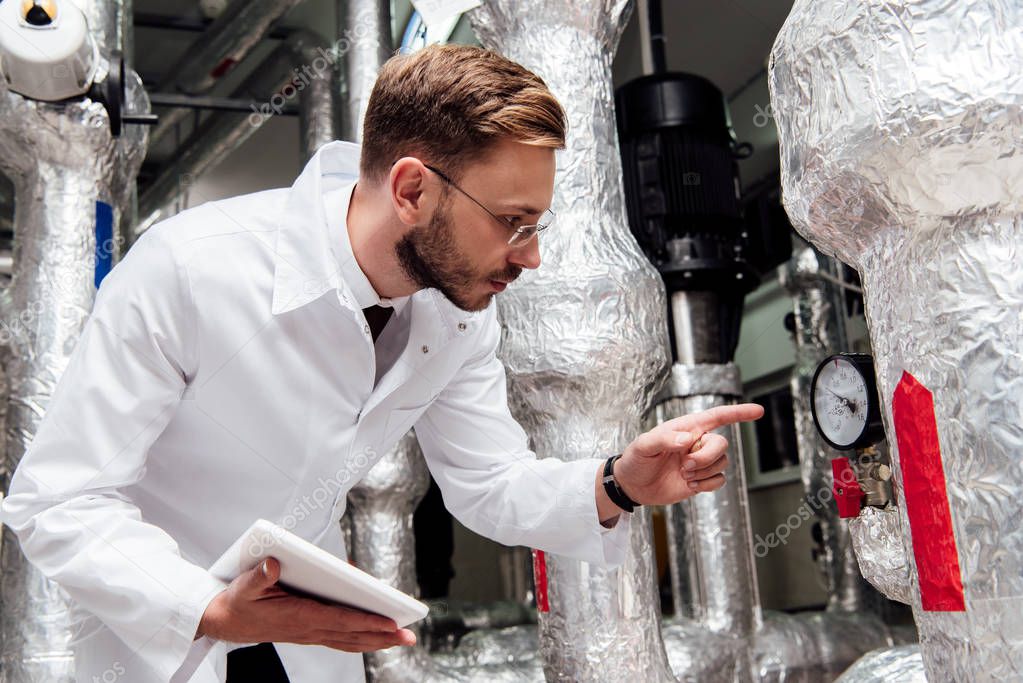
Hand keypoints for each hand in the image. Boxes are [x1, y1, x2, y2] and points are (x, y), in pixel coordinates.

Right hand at [196, 557, 415, 651]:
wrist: (225, 621)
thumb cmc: (238, 600)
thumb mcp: (244, 584)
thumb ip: (260, 575)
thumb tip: (274, 563)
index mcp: (298, 616)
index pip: (340, 620)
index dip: (366, 621)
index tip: (390, 622)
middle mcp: (309, 628)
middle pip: (352, 634)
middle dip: (382, 635)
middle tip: (410, 635)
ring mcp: (310, 633)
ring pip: (350, 640)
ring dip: (377, 640)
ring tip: (401, 638)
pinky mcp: (309, 633)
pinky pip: (341, 639)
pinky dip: (361, 639)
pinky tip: (375, 637)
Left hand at [607, 404, 763, 508]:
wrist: (633, 485)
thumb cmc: (636, 459)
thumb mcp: (643, 445)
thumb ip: (663, 439)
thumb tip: (687, 439)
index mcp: (686, 428)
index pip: (717, 416)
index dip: (739, 413)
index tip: (758, 411)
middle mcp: (696, 443)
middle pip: (721, 444)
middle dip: (707, 457)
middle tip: (685, 466)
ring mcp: (700, 462)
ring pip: (722, 463)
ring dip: (704, 471)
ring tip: (683, 474)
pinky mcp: (701, 480)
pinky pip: (719, 480)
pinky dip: (707, 485)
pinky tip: (690, 485)